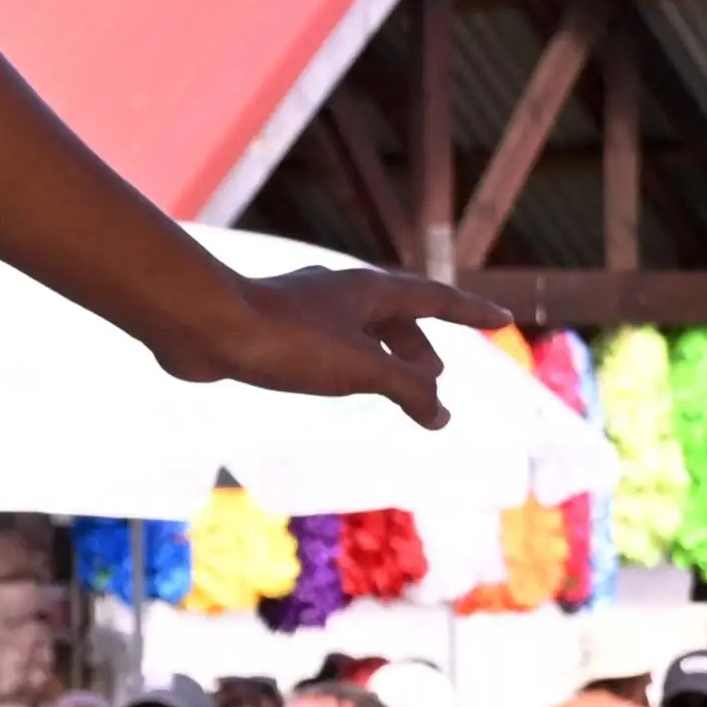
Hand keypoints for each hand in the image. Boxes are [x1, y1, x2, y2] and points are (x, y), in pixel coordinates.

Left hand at [166, 254, 512, 419]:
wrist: (205, 326)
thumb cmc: (286, 342)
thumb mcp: (361, 368)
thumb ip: (408, 391)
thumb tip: (442, 416)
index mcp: (369, 290)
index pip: (435, 299)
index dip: (470, 312)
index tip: (501, 319)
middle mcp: (339, 291)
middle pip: (394, 315)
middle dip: (418, 345)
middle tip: (433, 378)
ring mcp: (303, 307)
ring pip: (356, 329)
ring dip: (380, 356)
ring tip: (387, 386)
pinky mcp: (271, 327)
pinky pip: (323, 343)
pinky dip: (343, 363)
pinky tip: (327, 380)